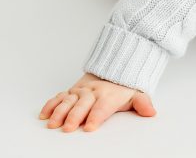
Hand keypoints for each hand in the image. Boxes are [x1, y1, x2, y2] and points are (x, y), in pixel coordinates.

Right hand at [39, 72, 156, 132]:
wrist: (113, 67)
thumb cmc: (123, 87)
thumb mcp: (136, 93)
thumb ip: (143, 103)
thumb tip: (151, 112)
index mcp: (108, 95)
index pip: (102, 107)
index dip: (96, 117)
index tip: (90, 127)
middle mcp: (92, 92)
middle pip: (82, 105)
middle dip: (74, 116)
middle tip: (68, 128)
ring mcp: (80, 91)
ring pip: (68, 101)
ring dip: (59, 112)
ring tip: (52, 123)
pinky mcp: (71, 90)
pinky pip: (59, 97)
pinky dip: (50, 105)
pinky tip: (44, 115)